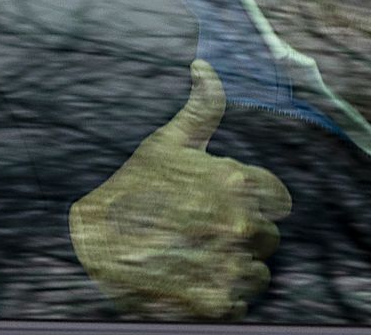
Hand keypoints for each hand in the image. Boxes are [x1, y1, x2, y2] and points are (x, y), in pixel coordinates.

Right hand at [69, 60, 291, 319]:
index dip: (253, 203)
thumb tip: (205, 66)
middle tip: (206, 235)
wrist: (93, 245)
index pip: (277, 199)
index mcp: (238, 182)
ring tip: (199, 260)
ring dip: (237, 269)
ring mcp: (230, 266)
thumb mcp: (167, 142)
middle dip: (244, 236)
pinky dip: (222, 299)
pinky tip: (193, 283)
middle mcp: (240, 223)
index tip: (226, 206)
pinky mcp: (218, 303)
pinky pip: (241, 304)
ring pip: (259, 273)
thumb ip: (202, 106)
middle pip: (269, 237)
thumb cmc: (133, 188)